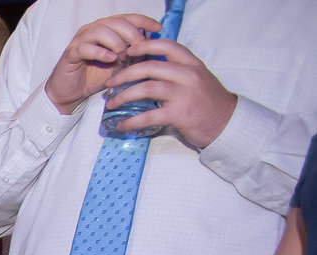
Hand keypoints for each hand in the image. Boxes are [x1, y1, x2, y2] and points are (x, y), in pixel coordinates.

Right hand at [46, 12, 161, 113]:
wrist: (71, 94)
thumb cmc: (95, 77)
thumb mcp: (121, 64)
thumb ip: (134, 54)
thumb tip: (152, 46)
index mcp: (107, 29)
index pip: (128, 17)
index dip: (144, 21)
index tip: (158, 29)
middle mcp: (93, 29)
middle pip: (116, 21)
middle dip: (132, 33)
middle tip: (139, 47)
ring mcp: (81, 40)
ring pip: (101, 30)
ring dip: (116, 41)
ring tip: (122, 55)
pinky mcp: (71, 53)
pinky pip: (86, 47)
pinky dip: (100, 52)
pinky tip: (110, 59)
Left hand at [101, 40, 239, 150]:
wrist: (226, 121)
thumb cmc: (207, 100)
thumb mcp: (197, 78)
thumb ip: (177, 71)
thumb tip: (148, 69)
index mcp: (191, 64)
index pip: (167, 46)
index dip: (145, 46)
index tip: (128, 52)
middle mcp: (188, 75)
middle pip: (150, 67)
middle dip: (125, 74)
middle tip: (111, 82)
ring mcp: (184, 94)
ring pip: (147, 88)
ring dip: (124, 96)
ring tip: (111, 103)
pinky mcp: (179, 114)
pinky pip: (149, 116)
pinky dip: (132, 121)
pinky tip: (122, 125)